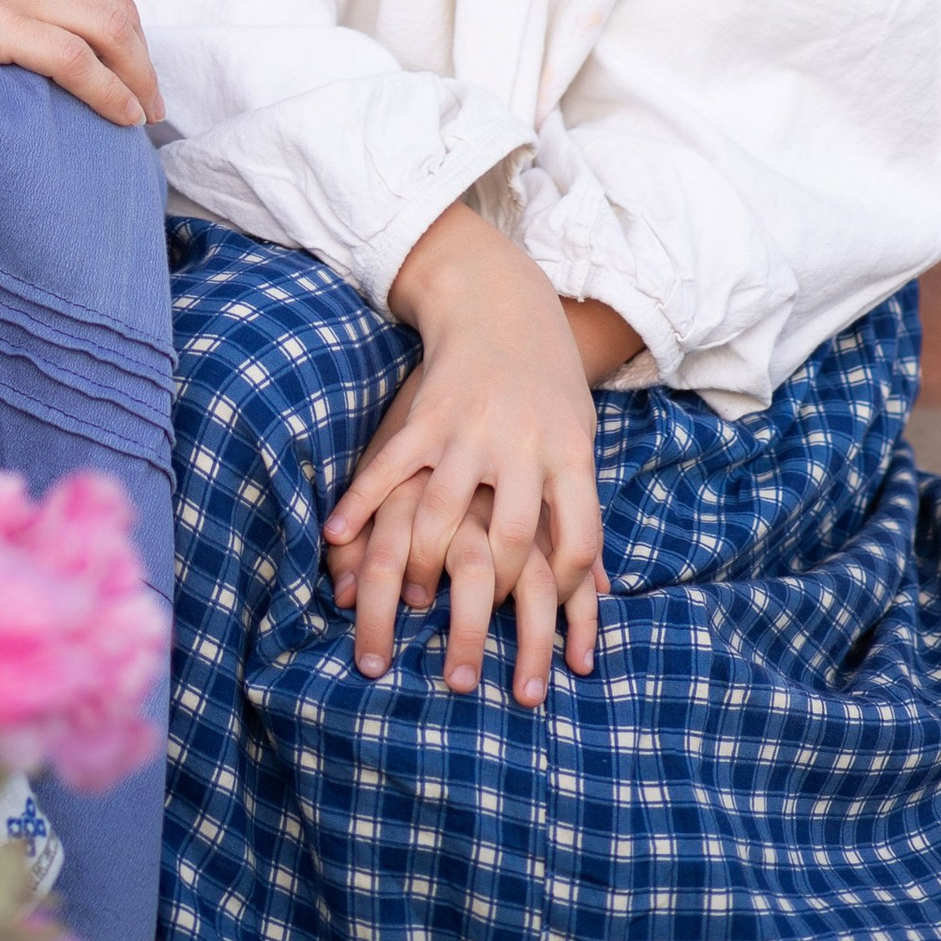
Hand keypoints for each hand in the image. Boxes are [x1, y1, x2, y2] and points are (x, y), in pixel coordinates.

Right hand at [0, 0, 164, 133]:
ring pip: (108, 28)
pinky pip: (76, 58)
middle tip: (147, 94)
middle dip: (138, 52)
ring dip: (137, 74)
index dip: (116, 21)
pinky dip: (111, 89)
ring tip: (143, 112)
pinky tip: (122, 115)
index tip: (125, 56)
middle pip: (111, 2)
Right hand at [322, 206, 611, 706]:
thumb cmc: (549, 383)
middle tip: (469, 640)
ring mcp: (468, 429)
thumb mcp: (580, 438)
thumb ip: (581, 511)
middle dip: (488, 599)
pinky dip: (359, 503)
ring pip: (444, 511)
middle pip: (511, 537)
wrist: (500, 300)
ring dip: (423, 564)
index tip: (550, 628)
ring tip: (408, 601)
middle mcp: (521, 445)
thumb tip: (604, 591)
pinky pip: (389, 466)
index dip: (567, 593)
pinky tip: (336, 540)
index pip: (578, 539)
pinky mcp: (425, 413)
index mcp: (569, 454)